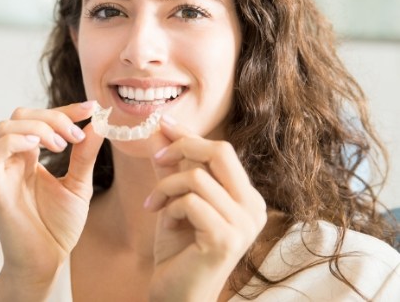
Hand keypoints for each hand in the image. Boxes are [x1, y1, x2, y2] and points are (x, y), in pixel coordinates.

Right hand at [0, 101, 103, 294]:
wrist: (47, 261)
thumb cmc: (59, 225)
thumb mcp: (79, 184)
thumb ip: (84, 155)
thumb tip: (98, 124)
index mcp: (32, 156)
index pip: (42, 119)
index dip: (66, 109)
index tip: (91, 108)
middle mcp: (14, 159)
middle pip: (21, 115)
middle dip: (53, 116)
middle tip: (75, 135)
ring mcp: (2, 172)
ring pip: (5, 127)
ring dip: (38, 127)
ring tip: (61, 145)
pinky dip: (14, 141)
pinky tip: (38, 148)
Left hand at [145, 116, 266, 301]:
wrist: (177, 295)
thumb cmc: (179, 247)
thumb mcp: (175, 198)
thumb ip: (171, 166)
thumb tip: (159, 130)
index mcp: (246, 196)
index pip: (221, 151)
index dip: (190, 134)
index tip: (163, 123)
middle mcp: (253, 207)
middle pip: (220, 151)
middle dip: (183, 146)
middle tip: (157, 158)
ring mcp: (244, 224)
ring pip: (198, 176)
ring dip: (167, 186)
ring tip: (155, 204)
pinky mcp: (226, 238)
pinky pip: (191, 201)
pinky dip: (170, 206)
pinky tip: (164, 221)